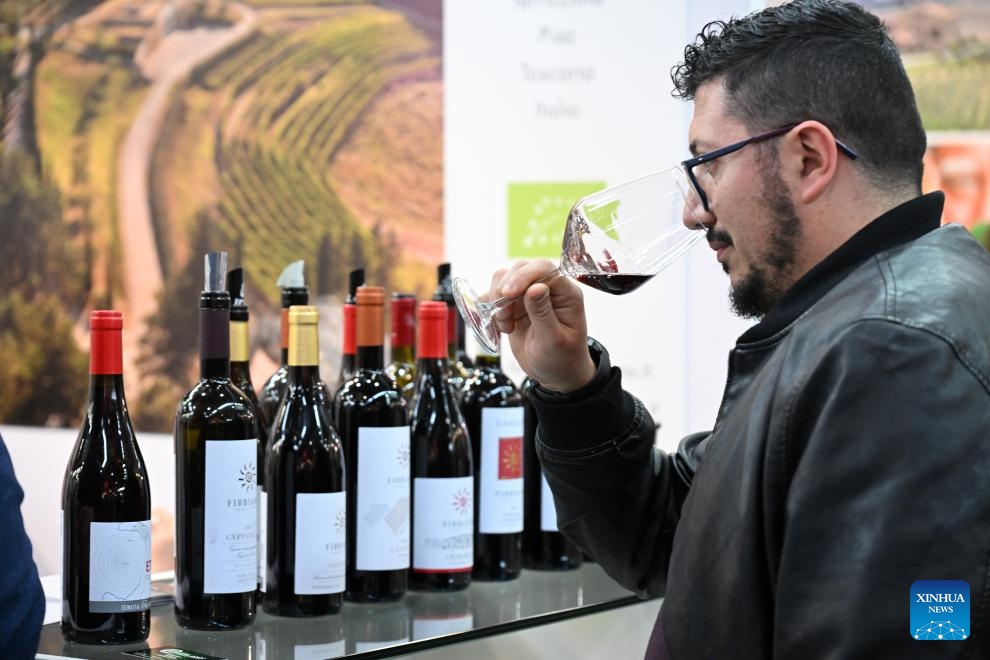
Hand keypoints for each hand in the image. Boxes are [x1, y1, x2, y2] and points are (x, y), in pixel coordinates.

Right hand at [491, 259, 595, 393]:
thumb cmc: (562, 360)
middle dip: (505, 289)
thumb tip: (535, 287)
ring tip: (505, 325)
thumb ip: (543, 313)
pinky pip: (496, 295)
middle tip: (503, 315)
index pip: (544, 268)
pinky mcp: (515, 305)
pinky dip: (491, 309)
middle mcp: (549, 289)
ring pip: (505, 278)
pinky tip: (501, 327)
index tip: (507, 294)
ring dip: (497, 300)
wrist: (555, 375)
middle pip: (521, 268)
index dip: (523, 276)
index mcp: (566, 293)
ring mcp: (530, 295)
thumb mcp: (553, 341)